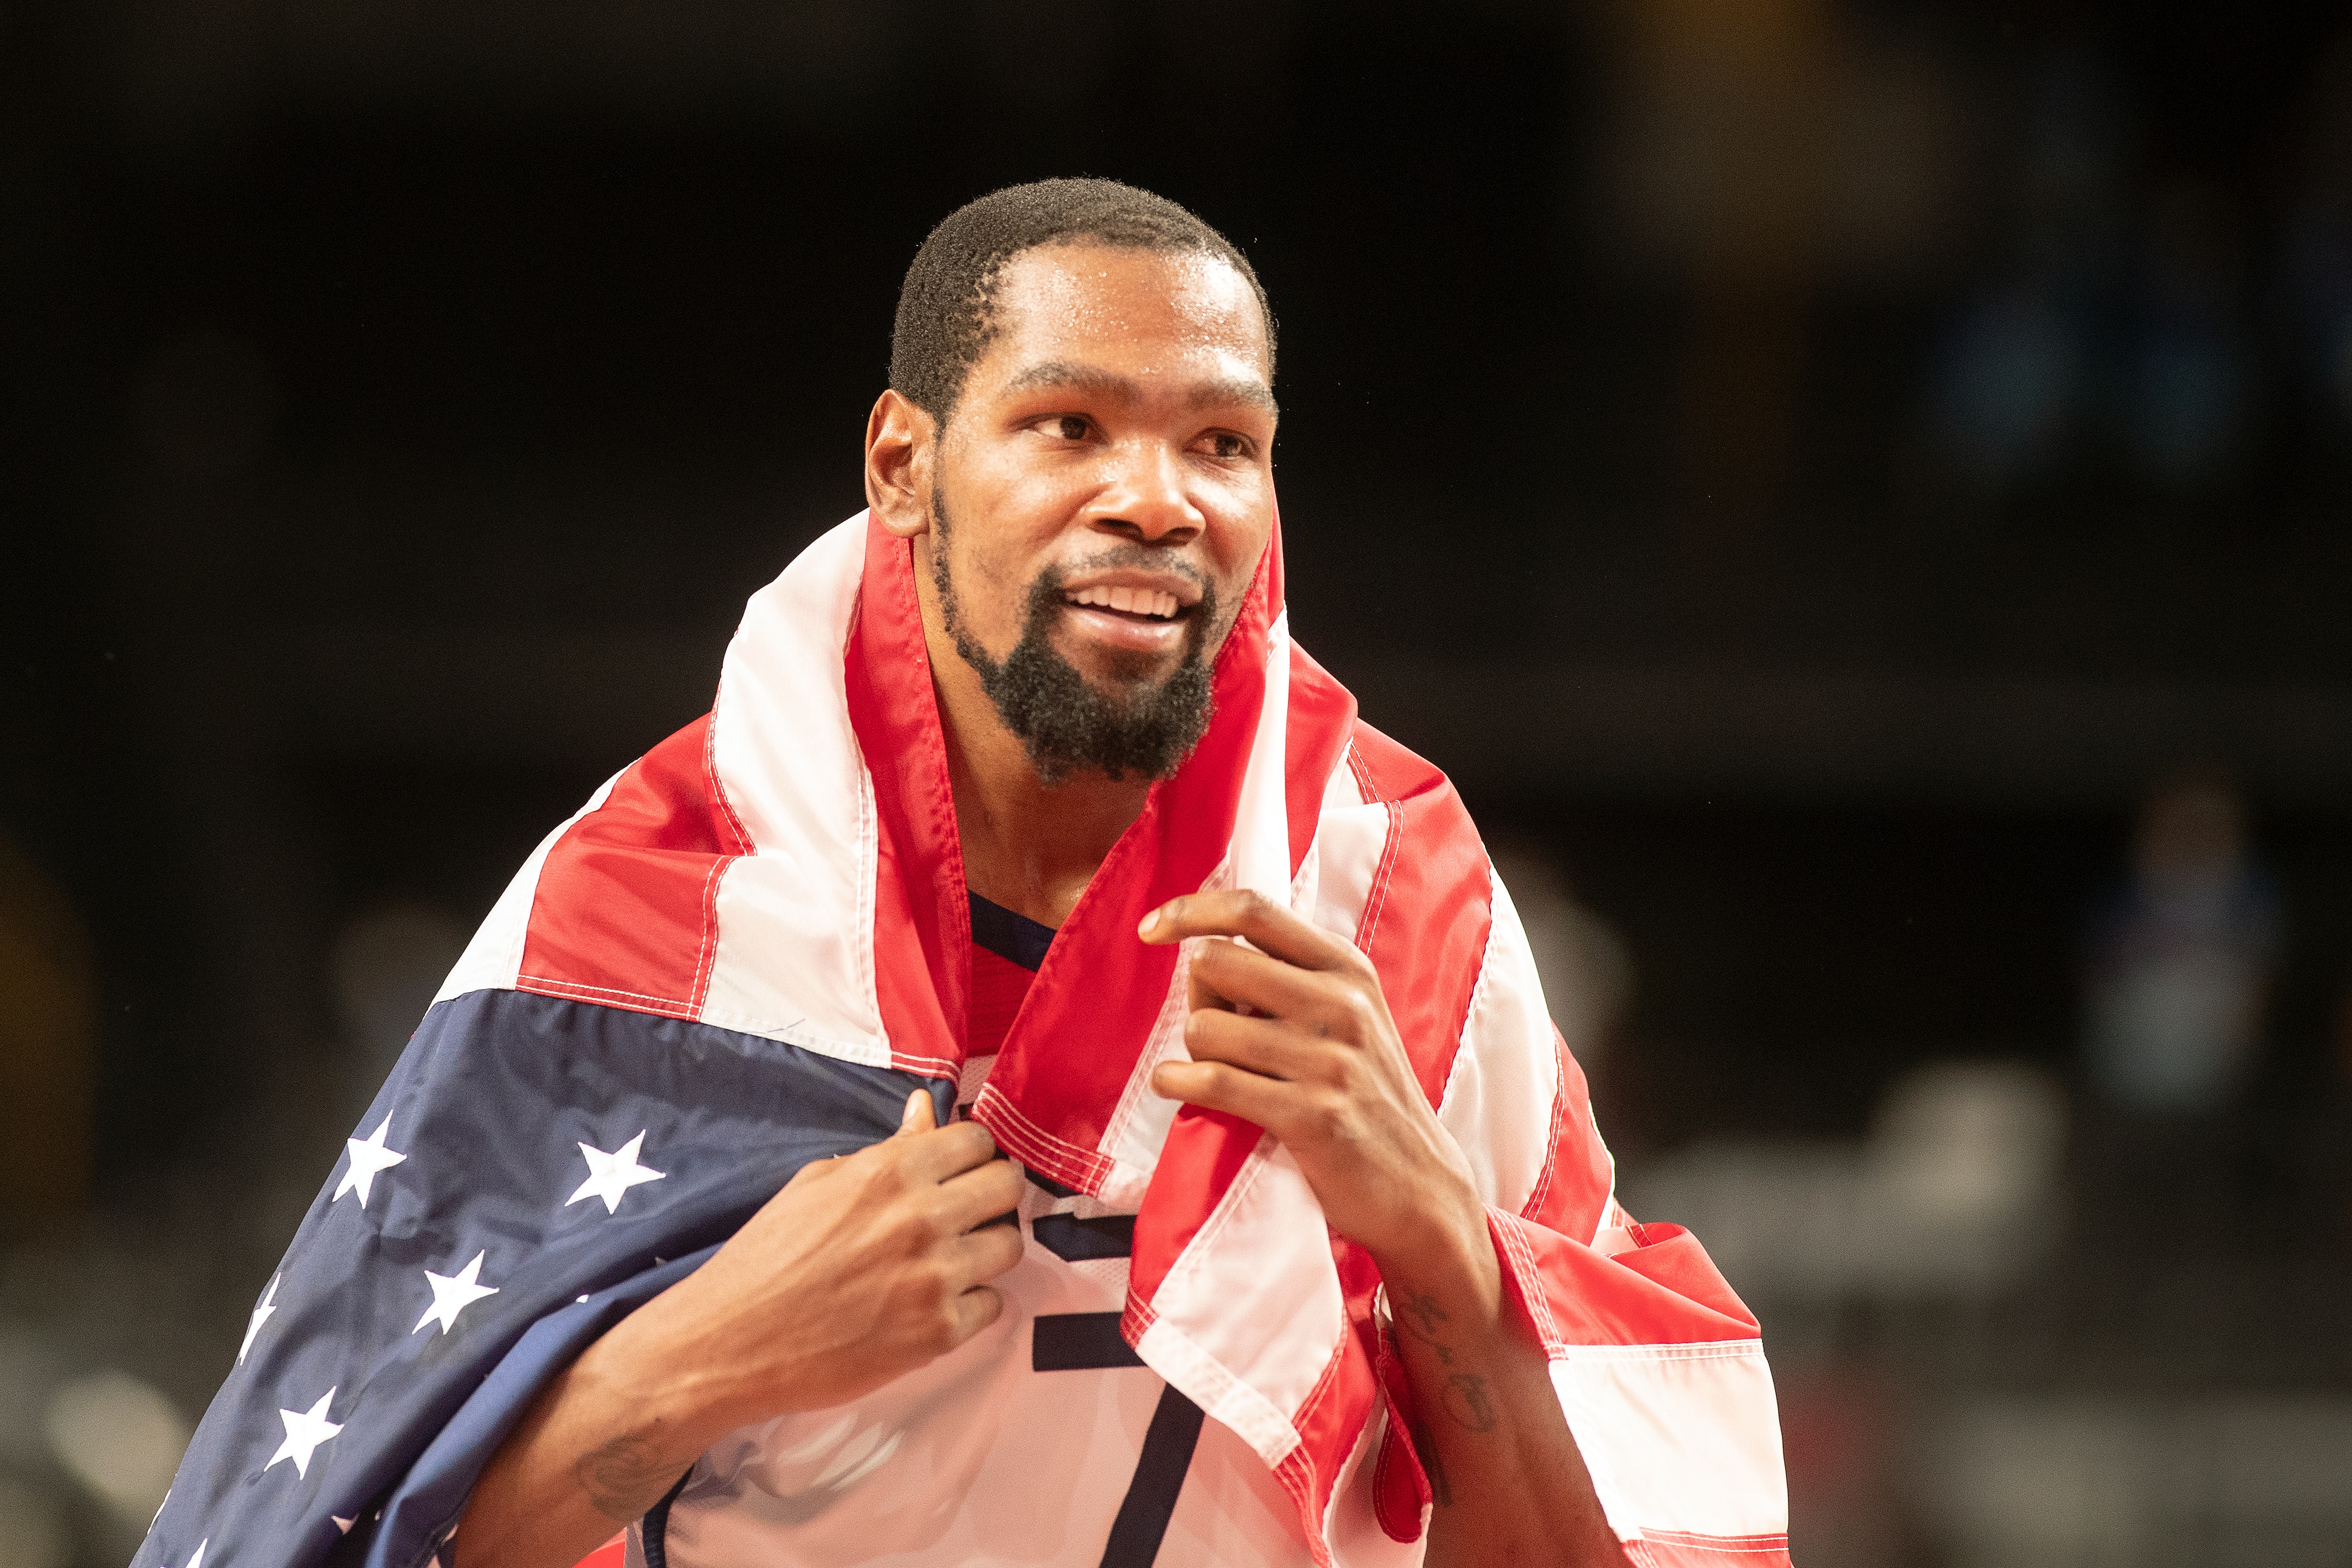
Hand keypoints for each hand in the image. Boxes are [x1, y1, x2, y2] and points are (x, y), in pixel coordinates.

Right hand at [629, 1091, 1026, 1428]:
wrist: (732, 1343)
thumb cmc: (766, 1259)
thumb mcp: (818, 1183)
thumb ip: (887, 1148)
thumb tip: (927, 1110)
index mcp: (891, 1172)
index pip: (977, 1140)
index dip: (972, 1153)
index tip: (962, 1168)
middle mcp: (921, 1219)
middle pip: (1007, 1187)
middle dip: (992, 1194)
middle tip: (968, 1211)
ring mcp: (934, 1278)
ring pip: (1009, 1246)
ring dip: (985, 1249)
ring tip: (949, 1259)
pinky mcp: (938, 1333)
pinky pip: (992, 1306)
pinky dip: (970, 1304)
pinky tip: (932, 1302)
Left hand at [1139, 890, 1486, 1266]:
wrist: (1418, 1183)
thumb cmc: (1366, 1094)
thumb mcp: (1348, 1015)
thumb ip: (1291, 976)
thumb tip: (1203, 949)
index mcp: (1346, 967)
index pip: (1254, 909)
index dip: (1191, 910)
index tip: (1152, 928)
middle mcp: (1340, 1003)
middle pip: (1216, 963)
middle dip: (1196, 997)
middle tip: (1213, 1032)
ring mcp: (1328, 1060)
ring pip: (1206, 1026)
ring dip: (1194, 1052)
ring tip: (1219, 1074)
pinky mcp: (1311, 1115)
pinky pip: (1213, 1082)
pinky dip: (1177, 1083)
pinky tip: (1178, 1087)